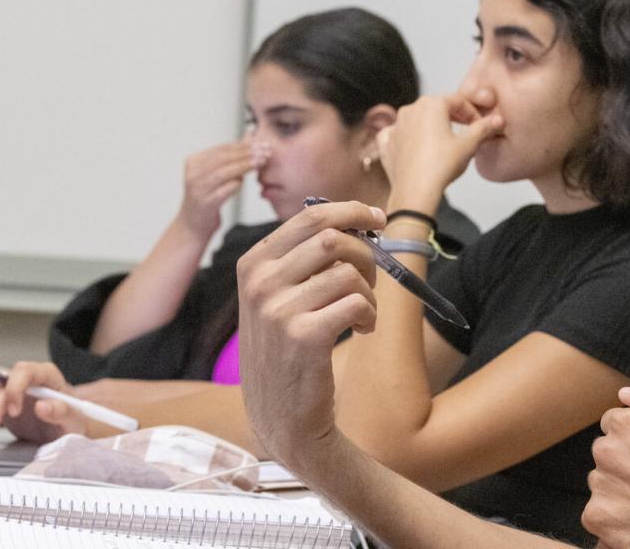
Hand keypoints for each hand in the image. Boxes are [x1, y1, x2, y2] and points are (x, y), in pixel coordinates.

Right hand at [0, 361, 83, 442]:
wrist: (68, 429)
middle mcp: (26, 378)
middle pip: (0, 378)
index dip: (15, 388)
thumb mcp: (76, 421)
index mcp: (47, 376)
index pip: (26, 371)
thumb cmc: (75, 422)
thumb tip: (43, 406)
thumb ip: (63, 412)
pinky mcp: (0, 398)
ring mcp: (11, 387)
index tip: (14, 411)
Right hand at [178, 140, 261, 237]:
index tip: (261, 143)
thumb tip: (249, 136)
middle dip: (246, 153)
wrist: (193, 225)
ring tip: (261, 162)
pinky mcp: (205, 203)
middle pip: (223, 158)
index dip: (243, 145)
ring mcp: (197, 189)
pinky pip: (223, 191)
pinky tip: (245, 181)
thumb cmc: (208, 197)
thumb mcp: (218, 173)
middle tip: (265, 151)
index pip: (222, 149)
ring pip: (224, 172)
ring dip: (244, 166)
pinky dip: (236, 185)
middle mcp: (192, 174)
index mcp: (193, 162)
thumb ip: (232, 155)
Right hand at [235, 200, 384, 468]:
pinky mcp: (304, 336)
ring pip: (349, 272)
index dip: (350, 212)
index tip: (377, 219)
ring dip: (369, 291)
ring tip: (363, 313)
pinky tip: (361, 330)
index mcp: (252, 264)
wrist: (282, 418)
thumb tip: (353, 221)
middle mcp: (259, 283)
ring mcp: (278, 310)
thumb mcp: (276, 299)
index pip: (309, 217)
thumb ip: (302, 260)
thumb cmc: (287, 353)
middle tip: (373, 277)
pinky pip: (357, 303)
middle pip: (332, 238)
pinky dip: (369, 314)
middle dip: (365, 253)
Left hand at [376, 94, 502, 211]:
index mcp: (432, 104)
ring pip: (417, 119)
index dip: (472, 112)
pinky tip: (416, 146)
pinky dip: (408, 137)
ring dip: (431, 125)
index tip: (480, 124)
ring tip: (444, 141)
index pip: (458, 101)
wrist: (415, 192)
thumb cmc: (441, 166)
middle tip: (466, 129)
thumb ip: (483, 128)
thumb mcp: (469, 145)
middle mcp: (410, 109)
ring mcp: (396, 125)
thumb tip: (497, 120)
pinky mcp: (386, 142)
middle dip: (453, 116)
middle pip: (437, 107)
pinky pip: (398, 133)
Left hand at [584, 379, 629, 547]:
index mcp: (625, 426)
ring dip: (621, 487)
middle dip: (627, 459)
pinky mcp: (599, 519)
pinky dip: (616, 515)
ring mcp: (601, 488)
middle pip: (608, 450)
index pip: (616, 422)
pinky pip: (598, 511)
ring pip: (603, 480)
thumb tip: (625, 393)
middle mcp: (606, 454)